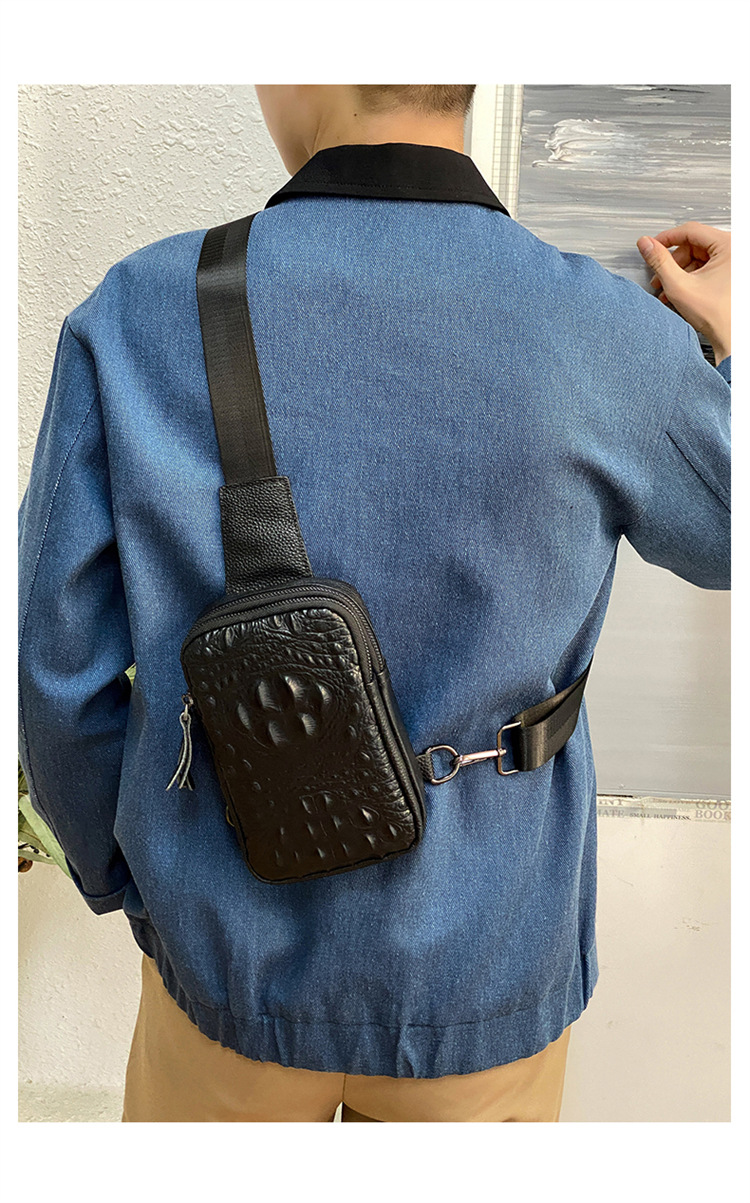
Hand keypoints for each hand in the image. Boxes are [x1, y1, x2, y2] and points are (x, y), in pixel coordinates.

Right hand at [636, 222, 729, 362]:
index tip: (651, 246)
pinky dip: (689, 278)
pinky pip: (705, 268)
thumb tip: (646, 244)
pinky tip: (679, 292)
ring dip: (678, 273)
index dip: (666, 239)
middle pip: (693, 245)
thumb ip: (659, 262)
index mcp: (728, 246)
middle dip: (672, 262)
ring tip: (667, 289)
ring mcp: (733, 263)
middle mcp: (734, 251)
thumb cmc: (719, 316)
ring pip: (697, 258)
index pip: (690, 231)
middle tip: (658, 276)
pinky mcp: (730, 274)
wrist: (732, 338)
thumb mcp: (679, 285)